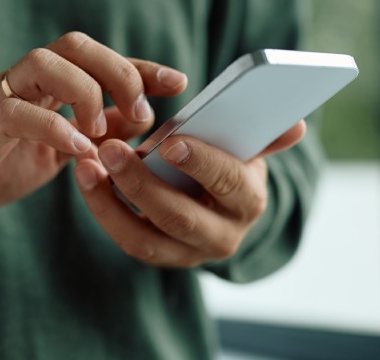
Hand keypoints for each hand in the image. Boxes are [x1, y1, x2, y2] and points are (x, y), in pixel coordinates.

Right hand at [0, 32, 187, 226]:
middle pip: (72, 44)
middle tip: (139, 113)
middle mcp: (22, 79)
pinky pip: (16, 112)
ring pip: (43, 62)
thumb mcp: (60, 148)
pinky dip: (54, 128)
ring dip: (85, 93)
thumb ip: (95, 129)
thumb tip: (140, 118)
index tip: (178, 81)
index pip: (96, 57)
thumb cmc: (1, 162)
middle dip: (116, 71)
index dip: (139, 65)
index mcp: (44, 83)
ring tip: (100, 133)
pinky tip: (79, 152)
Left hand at [73, 120, 305, 266]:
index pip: (229, 183)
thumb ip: (263, 136)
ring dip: (109, 201)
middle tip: (110, 150)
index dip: (202, 163)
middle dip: (141, 184)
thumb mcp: (247, 149)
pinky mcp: (158, 255)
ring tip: (85, 165)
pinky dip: (102, 208)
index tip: (170, 142)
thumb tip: (295, 124)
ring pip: (145, 238)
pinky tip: (84, 177)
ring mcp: (187, 252)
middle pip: (179, 217)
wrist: (216, 207)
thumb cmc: (226, 163)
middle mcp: (222, 235)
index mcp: (248, 200)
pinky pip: (126, 237)